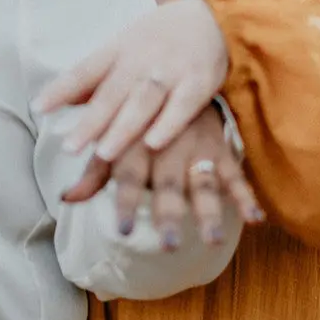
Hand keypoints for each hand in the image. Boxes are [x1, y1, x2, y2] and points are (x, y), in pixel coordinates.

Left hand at [36, 0, 228, 158]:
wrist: (213, 15)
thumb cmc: (158, 39)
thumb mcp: (123, 48)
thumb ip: (95, 78)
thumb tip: (57, 101)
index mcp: (117, 49)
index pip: (84, 70)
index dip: (61, 89)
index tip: (38, 108)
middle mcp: (141, 58)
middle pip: (112, 92)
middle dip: (91, 121)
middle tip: (69, 147)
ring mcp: (171, 70)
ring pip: (144, 100)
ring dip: (123, 127)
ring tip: (103, 154)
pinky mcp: (199, 82)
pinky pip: (182, 106)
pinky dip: (168, 124)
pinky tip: (152, 144)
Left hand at [62, 105, 264, 245]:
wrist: (176, 75)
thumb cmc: (138, 120)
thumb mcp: (114, 141)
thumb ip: (93, 173)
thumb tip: (65, 198)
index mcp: (135, 143)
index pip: (128, 176)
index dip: (126, 201)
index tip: (123, 230)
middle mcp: (166, 145)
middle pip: (167, 183)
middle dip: (169, 213)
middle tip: (169, 245)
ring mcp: (196, 148)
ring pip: (202, 182)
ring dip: (208, 211)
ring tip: (211, 240)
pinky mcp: (219, 149)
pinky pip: (234, 174)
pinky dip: (245, 196)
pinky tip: (254, 219)